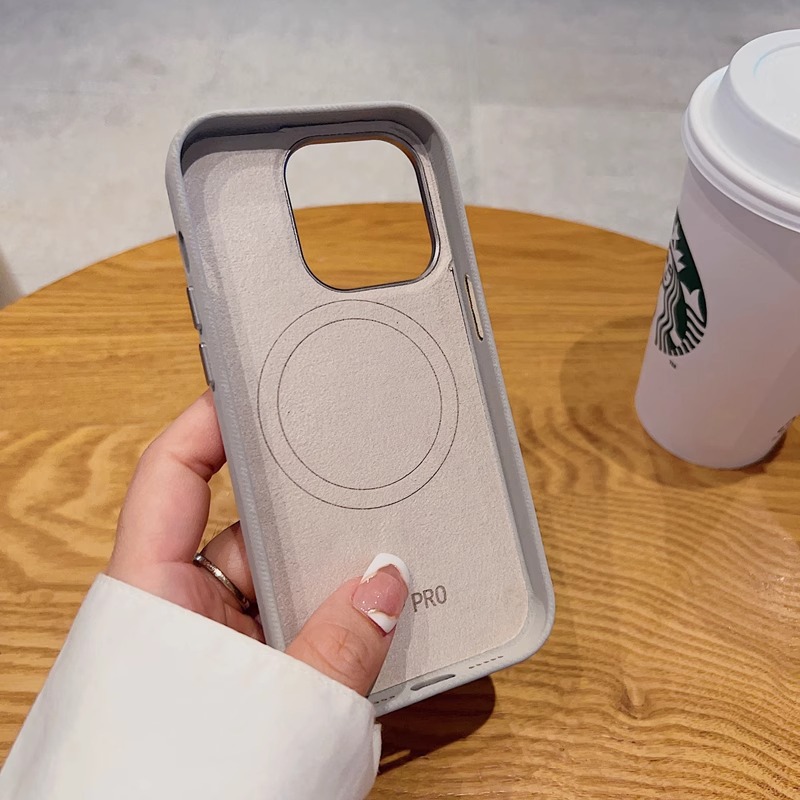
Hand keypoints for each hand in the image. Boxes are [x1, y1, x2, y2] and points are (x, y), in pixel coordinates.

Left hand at [107, 391, 408, 694]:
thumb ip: (339, 648)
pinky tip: (382, 611)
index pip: (170, 477)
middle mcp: (183, 611)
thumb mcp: (276, 712)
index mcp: (155, 599)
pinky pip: (294, 623)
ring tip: (389, 558)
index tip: (257, 389)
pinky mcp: (248, 674)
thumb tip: (387, 582)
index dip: (208, 423)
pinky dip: (334, 616)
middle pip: (246, 529)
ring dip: (329, 576)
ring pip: (278, 581)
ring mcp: (218, 643)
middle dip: (306, 515)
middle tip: (362, 481)